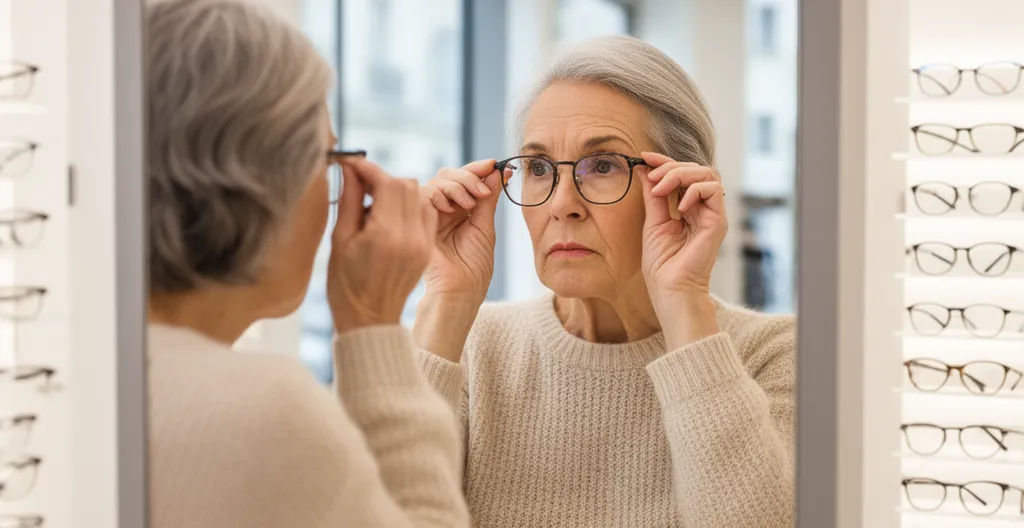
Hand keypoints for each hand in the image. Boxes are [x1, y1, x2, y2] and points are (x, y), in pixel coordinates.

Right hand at [327, 159, 436, 333]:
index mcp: (386, 235)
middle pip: (407, 185)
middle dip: (383, 178)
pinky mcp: (426, 250)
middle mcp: (411, 237)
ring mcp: (422, 244)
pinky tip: (389, 216)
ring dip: (398, 191)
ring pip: (420, 196)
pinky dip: (409, 206)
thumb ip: (349, 200)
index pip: (387, 184)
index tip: (353, 165)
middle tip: (361, 185)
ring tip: (373, 204)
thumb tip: (350, 169)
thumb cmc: (345, 286)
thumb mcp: (340, 240)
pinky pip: (425, 214)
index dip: (369, 169)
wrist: (369, 322)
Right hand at [420, 159, 500, 305]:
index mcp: (462, 211)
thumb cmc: (473, 268)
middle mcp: (444, 209)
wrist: (459, 291)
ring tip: (469, 204)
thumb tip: (498, 172)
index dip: (479, 169)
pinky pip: (422, 193)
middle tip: (482, 190)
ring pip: (437, 180)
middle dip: (468, 175)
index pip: (465, 179)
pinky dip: (439, 194)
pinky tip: (451, 209)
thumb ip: (488, 199)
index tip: (496, 166)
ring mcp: (430, 214)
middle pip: (449, 174)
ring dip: (457, 185)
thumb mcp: (485, 228)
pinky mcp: (416, 219)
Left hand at [639, 152, 725, 346]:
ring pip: (708, 174)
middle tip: (653, 176)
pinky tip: (680, 205)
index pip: (683, 175)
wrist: (670, 289)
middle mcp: (703, 209)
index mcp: (688, 208)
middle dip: (672, 166)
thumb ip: (654, 196)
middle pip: (697, 169)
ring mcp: (713, 214)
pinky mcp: (719, 222)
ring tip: (662, 188)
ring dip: (681, 174)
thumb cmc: (662, 264)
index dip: (665, 162)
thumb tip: (647, 170)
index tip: (644, 156)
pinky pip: (713, 190)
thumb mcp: (653, 221)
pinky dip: (695, 190)